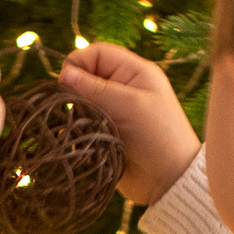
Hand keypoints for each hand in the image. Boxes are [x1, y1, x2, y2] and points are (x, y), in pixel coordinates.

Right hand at [56, 41, 199, 207]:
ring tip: (83, 127)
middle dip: (76, 91)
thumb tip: (64, 73)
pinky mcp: (106, 132)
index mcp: (134, 72)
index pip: (97, 53)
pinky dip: (80, 130)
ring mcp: (114, 111)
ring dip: (77, 113)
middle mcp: (123, 88)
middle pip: (86, 77)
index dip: (78, 63)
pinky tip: (84, 140)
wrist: (170, 181)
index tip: (66, 84)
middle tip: (77, 109)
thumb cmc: (158, 136)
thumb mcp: (128, 106)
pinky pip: (83, 123)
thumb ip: (95, 88)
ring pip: (82, 101)